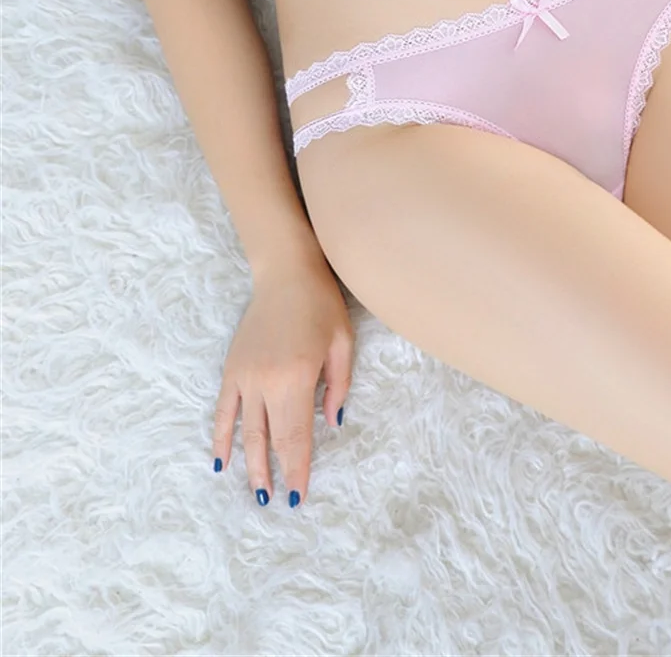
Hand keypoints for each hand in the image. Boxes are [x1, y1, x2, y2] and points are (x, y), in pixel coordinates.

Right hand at [212, 257, 354, 507]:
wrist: (287, 273)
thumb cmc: (322, 306)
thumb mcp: (343, 345)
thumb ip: (337, 388)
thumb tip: (331, 424)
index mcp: (295, 378)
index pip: (296, 436)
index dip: (297, 469)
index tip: (298, 496)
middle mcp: (264, 382)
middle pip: (268, 439)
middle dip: (275, 473)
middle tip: (278, 502)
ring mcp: (243, 376)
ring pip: (244, 431)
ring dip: (249, 464)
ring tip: (256, 491)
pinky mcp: (231, 368)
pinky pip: (224, 411)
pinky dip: (221, 437)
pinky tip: (221, 461)